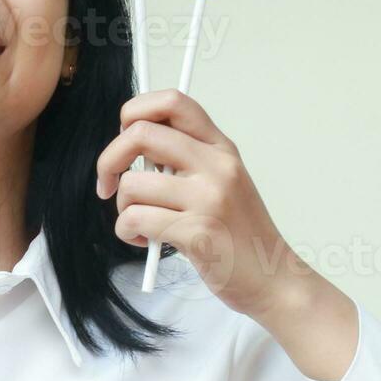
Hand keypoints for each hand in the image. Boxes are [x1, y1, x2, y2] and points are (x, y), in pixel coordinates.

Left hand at [95, 89, 301, 319]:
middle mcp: (216, 165)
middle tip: (108, 184)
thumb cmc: (238, 235)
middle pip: (140, 133)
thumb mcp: (223, 183)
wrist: (273, 279)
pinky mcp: (197, 232)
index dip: (136, 111)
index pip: (174, 101)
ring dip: (122, 207)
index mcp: (221, 148)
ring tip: (141, 224)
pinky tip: (145, 240)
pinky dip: (127, 231)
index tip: (124, 138)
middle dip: (109, 160)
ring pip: (132, 184)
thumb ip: (186, 160)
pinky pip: (135, 219)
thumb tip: (130, 147)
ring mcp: (208, 197)